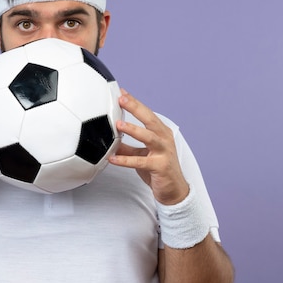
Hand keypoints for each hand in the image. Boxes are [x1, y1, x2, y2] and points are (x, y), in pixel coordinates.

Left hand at [109, 89, 188, 204]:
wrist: (173, 190)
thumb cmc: (157, 169)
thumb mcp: (141, 155)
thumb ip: (127, 147)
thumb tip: (109, 140)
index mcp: (160, 132)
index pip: (146, 113)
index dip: (134, 102)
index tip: (121, 92)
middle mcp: (164, 138)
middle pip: (149, 119)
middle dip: (135, 107)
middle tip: (121, 99)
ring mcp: (164, 152)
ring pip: (148, 137)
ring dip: (133, 130)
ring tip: (118, 125)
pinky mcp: (160, 166)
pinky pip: (140, 161)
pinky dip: (125, 159)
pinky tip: (112, 158)